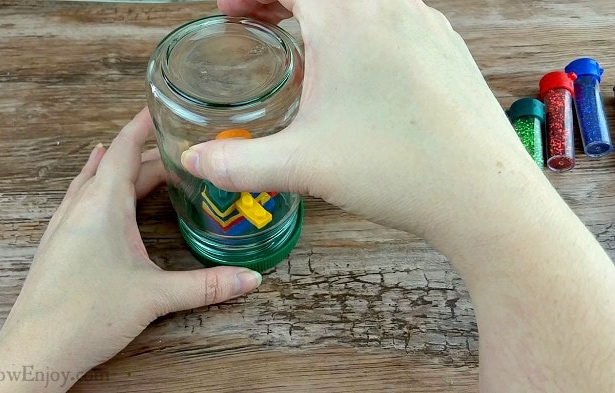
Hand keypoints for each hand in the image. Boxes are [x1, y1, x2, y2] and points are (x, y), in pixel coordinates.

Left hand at [0, 109, 261, 392]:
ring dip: (118, 168)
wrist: (35, 352)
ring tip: (139, 158)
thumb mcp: (155, 296)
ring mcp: (64, 225)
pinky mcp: (58, 244)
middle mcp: (80, 207)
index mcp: (103, 205)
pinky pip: (79, 200)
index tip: (159, 108)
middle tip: (176, 148)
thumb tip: (250, 279)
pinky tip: (97, 194)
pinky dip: (96, 187)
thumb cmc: (87, 316)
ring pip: (93, 181)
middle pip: (115, 165)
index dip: (142, 126)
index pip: (125, 150)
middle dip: (145, 153)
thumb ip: (207, 286)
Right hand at [184, 1, 540, 247]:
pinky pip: (393, 17)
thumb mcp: (301, 166)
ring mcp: (425, 23)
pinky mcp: (447, 46)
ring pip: (360, 1)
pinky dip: (361, 27)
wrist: (482, 195)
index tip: (231, 8)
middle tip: (256, 19)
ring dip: (323, 13)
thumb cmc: (397, 171)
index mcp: (347, 21)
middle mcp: (389, 8)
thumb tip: (194, 162)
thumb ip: (236, 163)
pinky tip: (356, 71)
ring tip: (303, 47)